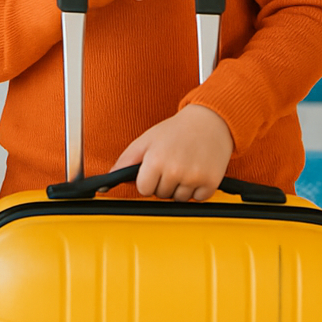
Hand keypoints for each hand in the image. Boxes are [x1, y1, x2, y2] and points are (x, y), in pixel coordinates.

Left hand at [110, 104, 233, 200]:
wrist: (210, 122)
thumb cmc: (177, 130)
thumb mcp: (147, 139)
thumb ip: (126, 159)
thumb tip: (111, 175)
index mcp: (156, 160)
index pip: (144, 189)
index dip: (147, 180)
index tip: (154, 169)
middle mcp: (174, 170)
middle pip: (161, 195)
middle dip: (164, 182)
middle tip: (172, 162)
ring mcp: (193, 178)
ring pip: (179, 199)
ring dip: (180, 187)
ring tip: (184, 165)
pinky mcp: (210, 183)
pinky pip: (198, 199)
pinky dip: (197, 189)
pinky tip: (196, 170)